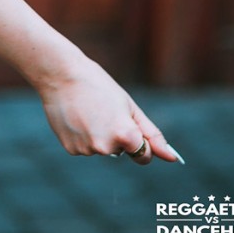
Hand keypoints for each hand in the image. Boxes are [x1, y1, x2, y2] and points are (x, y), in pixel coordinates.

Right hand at [38, 51, 183, 165]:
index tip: (128, 123)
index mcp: (125, 135)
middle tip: (102, 109)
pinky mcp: (71, 149)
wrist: (61, 74)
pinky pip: (85, 148)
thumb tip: (173, 158)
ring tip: (87, 110)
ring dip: (98, 135)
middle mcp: (106, 147)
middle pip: (121, 151)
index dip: (139, 139)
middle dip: (116, 135)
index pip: (144, 155)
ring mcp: (87, 150)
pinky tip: (75, 117)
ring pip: (102, 149)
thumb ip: (152, 134)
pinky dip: (82, 135)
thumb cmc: (99, 86)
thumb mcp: (129, 106)